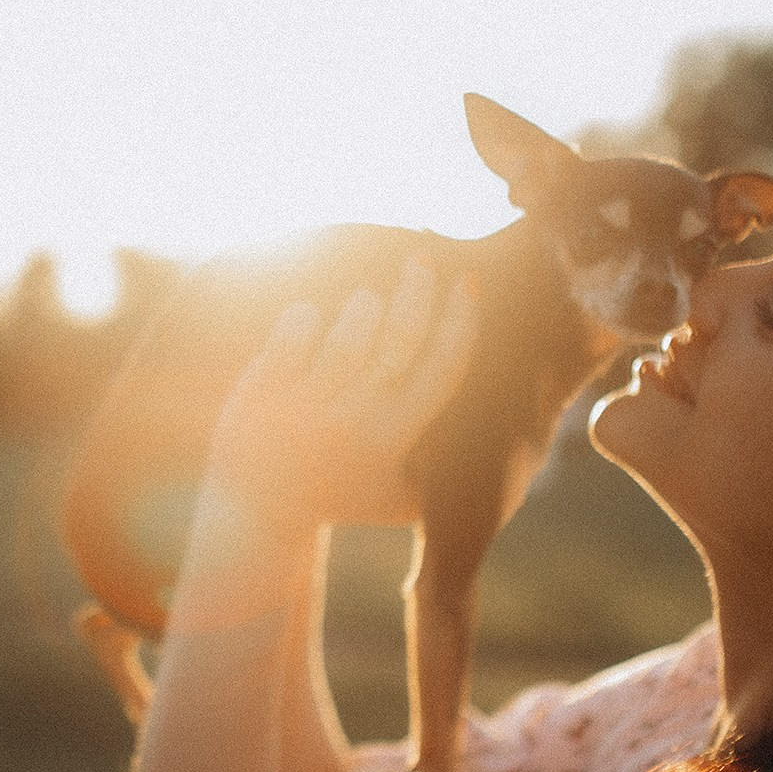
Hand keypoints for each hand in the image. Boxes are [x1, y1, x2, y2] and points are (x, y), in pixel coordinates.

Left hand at [200, 257, 478, 540]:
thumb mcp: (403, 498)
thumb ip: (450, 471)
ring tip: (371, 295)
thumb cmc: (344, 495)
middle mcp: (355, 421)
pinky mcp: (263, 391)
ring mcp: (307, 405)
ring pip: (350, 334)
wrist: (260, 513)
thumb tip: (512, 435)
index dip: (462, 321)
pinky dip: (306, 315)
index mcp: (395, 439)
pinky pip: (292, 335)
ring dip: (366, 303)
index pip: (444, 369)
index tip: (469, 283)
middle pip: (401, 340)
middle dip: (419, 290)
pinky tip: (313, 313)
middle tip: (424, 259)